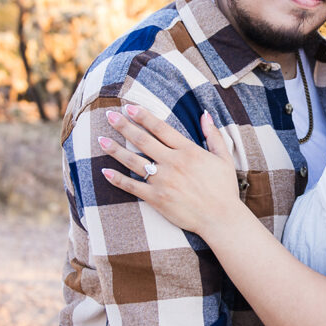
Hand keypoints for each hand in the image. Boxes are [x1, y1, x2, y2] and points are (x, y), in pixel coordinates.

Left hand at [98, 106, 241, 235]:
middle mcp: (173, 163)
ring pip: (133, 161)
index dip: (143, 116)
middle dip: (124, 126)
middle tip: (109, 115)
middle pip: (143, 140)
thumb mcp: (224, 158)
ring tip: (101, 139)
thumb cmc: (224, 188)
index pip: (161, 128)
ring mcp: (163, 181)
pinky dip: (117, 179)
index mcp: (188, 151)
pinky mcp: (156, 198)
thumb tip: (205, 114)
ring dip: (115, 149)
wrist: (221, 218)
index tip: (129, 107)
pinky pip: (132, 186)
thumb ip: (213, 135)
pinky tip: (105, 171)